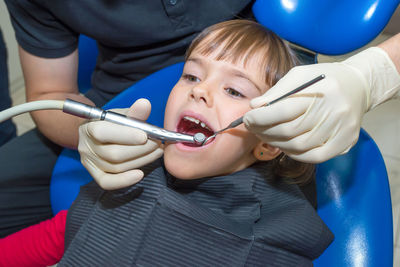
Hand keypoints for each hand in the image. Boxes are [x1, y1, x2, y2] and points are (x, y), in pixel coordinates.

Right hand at [78, 98, 163, 189]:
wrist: (96, 134)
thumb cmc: (111, 123)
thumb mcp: (121, 114)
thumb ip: (133, 112)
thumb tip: (145, 104)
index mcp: (89, 126)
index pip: (103, 132)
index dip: (126, 135)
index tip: (145, 136)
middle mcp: (87, 146)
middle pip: (114, 153)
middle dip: (141, 150)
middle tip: (158, 143)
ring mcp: (89, 162)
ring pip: (116, 167)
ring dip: (141, 161)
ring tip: (157, 152)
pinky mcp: (95, 174)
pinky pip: (107, 183)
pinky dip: (124, 180)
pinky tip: (140, 174)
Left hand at [244, 47, 399, 162]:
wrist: (359, 86)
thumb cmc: (323, 79)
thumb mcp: (299, 75)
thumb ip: (277, 91)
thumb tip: (255, 106)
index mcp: (322, 90)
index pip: (284, 110)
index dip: (261, 117)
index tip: (247, 118)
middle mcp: (334, 111)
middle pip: (289, 131)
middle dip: (264, 131)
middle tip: (252, 127)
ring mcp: (342, 130)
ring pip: (299, 146)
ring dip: (276, 143)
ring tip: (265, 135)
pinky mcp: (346, 142)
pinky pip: (314, 157)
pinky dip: (295, 154)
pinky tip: (284, 145)